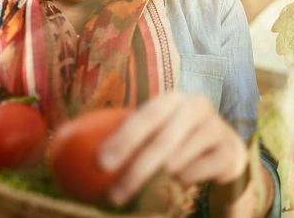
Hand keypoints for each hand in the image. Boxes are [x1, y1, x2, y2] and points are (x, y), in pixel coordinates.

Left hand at [98, 92, 247, 205]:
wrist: (224, 150)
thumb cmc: (176, 139)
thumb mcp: (155, 131)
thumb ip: (122, 135)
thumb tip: (65, 143)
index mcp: (172, 98)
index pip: (145, 116)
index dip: (123, 138)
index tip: (100, 163)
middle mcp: (196, 106)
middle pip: (163, 142)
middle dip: (135, 171)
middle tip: (114, 195)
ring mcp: (216, 128)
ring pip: (178, 162)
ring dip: (159, 181)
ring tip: (150, 186)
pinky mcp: (228, 151)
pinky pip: (195, 175)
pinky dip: (181, 183)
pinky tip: (180, 180)